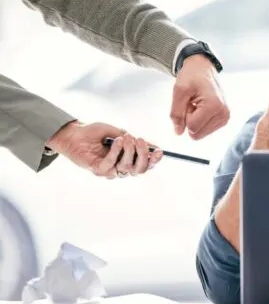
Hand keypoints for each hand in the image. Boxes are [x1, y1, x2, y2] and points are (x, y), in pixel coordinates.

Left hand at [46, 121, 162, 178]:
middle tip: (139, 140)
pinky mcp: (98, 170)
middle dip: (143, 155)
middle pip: (139, 170)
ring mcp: (110, 170)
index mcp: (128, 160)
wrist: (75, 133)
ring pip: (127, 167)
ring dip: (129, 151)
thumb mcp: (119, 133)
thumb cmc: (96, 133)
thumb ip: (134, 140)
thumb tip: (153, 145)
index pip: (146, 165)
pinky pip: (111, 165)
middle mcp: (121, 168)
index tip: (159, 151)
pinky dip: (116, 152)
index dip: (154, 160)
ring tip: (126, 137)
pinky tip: (117, 140)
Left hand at [170, 55, 229, 139]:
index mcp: (214, 106)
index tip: (189, 101)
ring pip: (200, 133)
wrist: (203, 69)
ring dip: (195, 120)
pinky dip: (200, 120)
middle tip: (192, 103)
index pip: (192, 127)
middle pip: (197, 133)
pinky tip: (202, 107)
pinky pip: (205, 130)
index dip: (185, 115)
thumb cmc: (192, 76)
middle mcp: (224, 113)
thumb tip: (179, 132)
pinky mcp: (224, 119)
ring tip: (197, 104)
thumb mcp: (179, 91)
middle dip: (190, 119)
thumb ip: (176, 113)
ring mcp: (225, 117)